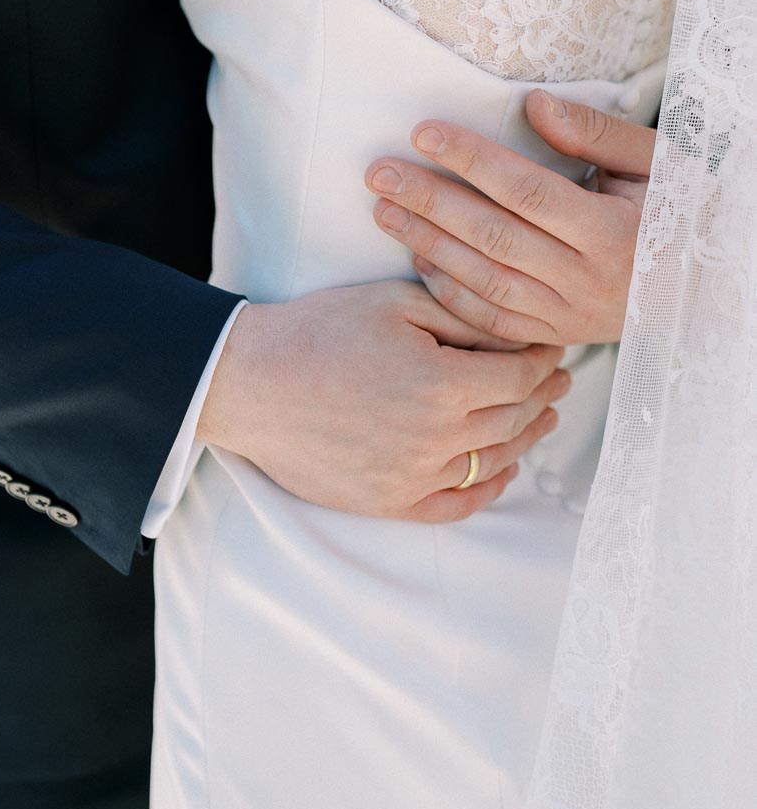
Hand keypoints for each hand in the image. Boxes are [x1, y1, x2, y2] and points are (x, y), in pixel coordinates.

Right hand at [198, 280, 568, 522]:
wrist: (250, 382)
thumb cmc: (318, 330)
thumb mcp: (395, 304)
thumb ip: (462, 317)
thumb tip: (517, 329)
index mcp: (441, 384)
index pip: (519, 374)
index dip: (543, 358)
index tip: (551, 344)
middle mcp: (435, 438)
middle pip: (513, 418)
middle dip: (542, 392)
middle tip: (559, 377)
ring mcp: (413, 477)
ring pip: (494, 461)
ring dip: (525, 437)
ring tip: (541, 416)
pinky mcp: (389, 502)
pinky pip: (458, 504)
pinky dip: (488, 488)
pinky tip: (504, 470)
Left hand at [366, 91, 655, 347]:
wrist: (704, 287)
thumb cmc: (677, 210)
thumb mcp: (654, 162)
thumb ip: (595, 131)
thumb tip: (534, 104)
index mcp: (613, 230)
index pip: (525, 189)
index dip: (471, 160)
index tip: (424, 133)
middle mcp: (587, 279)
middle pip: (493, 235)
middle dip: (430, 201)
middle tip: (379, 172)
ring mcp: (568, 314)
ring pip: (484, 280)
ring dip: (428, 243)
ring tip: (384, 211)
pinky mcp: (554, 335)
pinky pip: (492, 320)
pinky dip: (450, 292)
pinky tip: (418, 259)